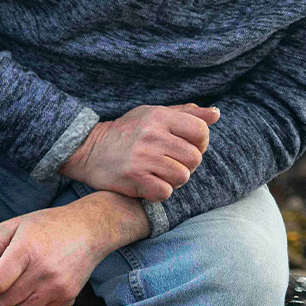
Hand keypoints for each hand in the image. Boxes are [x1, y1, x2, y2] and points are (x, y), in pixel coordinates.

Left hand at [0, 195, 146, 305]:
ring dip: (9, 305)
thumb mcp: (13, 227)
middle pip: (3, 301)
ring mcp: (58, 287)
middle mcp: (44, 272)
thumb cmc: (47, 225)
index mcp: (27, 250)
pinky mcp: (68, 297)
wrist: (89, 229)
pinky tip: (31, 291)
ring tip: (13, 288)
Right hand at [61, 103, 218, 200]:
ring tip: (160, 173)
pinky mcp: (133, 178)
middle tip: (170, 162)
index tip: (186, 146)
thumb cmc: (128, 132)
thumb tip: (216, 114)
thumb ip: (187, 114)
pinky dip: (160, 192)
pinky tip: (149, 183)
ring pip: (183, 176)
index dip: (200, 143)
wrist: (88, 149)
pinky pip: (165, 192)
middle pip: (195, 158)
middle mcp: (152, 135)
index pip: (201, 131)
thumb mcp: (154, 114)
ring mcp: (142, 157)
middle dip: (186, 164)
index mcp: (160, 116)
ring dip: (174, 179)